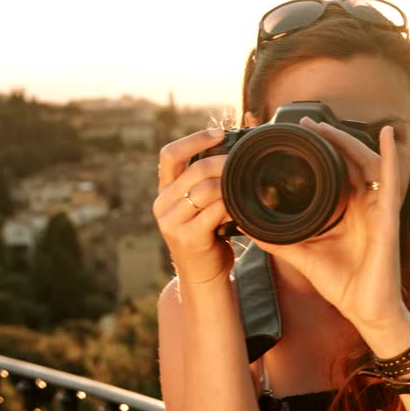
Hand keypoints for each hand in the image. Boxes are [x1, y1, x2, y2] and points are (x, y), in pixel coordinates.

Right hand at [153, 128, 234, 283]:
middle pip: (194, 170)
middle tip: (244, 161)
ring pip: (205, 189)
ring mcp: (172, 222)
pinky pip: (214, 211)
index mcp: (165, 191)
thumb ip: (207, 183)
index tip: (219, 133)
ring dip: (230, 184)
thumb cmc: (209, 237)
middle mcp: (163, 204)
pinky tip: (242, 206)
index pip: (170, 154)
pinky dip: (231, 205)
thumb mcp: (202, 206)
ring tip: (246, 184)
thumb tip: (231, 149)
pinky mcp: (187, 237)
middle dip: (223, 162)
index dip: (194, 139)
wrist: (203, 277)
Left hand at [249, 118, 409, 334]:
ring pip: (367, 163)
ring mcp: (378, 208)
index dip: (318, 151)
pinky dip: (390, 155)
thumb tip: (245, 224)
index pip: (334, 172)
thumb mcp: (302, 255)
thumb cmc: (343, 284)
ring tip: (326, 127)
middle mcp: (364, 205)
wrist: (366, 311)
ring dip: (348, 141)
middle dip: (330, 139)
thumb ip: (277, 238)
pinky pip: (392, 180)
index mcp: (346, 211)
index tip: (295, 135)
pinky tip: (386, 134)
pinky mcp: (389, 217)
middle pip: (349, 161)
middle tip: (305, 124)